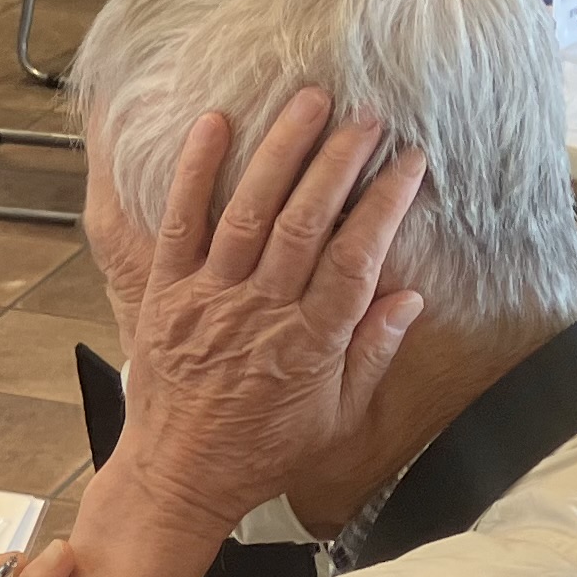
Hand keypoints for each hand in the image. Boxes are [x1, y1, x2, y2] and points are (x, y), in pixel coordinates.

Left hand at [102, 92, 427, 537]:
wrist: (180, 476)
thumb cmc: (261, 450)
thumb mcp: (336, 419)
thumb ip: (374, 355)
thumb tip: (410, 297)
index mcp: (310, 344)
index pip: (357, 258)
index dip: (385, 205)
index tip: (408, 163)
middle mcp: (260, 313)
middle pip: (307, 222)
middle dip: (340, 161)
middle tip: (367, 115)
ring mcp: (209, 299)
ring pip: (250, 211)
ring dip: (280, 150)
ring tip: (308, 100)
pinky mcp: (166, 293)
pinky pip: (181, 223)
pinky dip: (196, 171)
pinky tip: (215, 123)